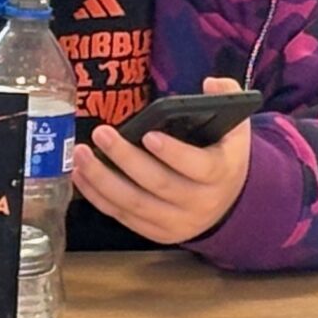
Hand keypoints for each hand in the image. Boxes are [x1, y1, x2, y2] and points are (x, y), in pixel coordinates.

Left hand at [71, 76, 254, 244]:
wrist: (229, 203)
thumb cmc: (223, 156)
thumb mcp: (236, 126)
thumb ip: (228, 97)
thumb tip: (209, 84)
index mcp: (222, 173)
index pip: (199, 166)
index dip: (173, 153)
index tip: (148, 134)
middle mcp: (201, 203)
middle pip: (159, 184)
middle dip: (126, 159)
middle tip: (102, 134)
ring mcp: (177, 222)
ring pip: (135, 204)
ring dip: (103, 180)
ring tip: (82, 154)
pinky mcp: (157, 233)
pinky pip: (123, 216)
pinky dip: (98, 197)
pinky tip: (81, 175)